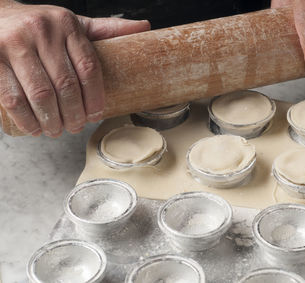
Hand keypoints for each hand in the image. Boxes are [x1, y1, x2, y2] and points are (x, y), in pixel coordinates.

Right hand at [0, 1, 149, 136]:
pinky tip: (35, 129)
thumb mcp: (73, 24)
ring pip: (41, 94)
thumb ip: (105, 29)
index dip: (95, 98)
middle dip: (74, 114)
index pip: (89, 68)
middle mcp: (41, 31)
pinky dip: (26, 119)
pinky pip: (12, 97)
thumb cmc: (41, 26)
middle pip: (66, 85)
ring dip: (52, 120)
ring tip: (57, 131)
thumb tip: (144, 27)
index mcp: (67, 24)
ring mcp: (14, 44)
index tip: (96, 115)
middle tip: (76, 127)